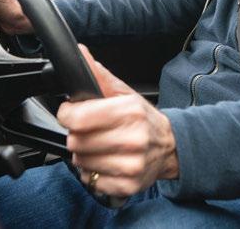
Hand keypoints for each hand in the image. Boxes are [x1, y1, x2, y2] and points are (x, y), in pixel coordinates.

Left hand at [57, 45, 178, 196]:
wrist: (171, 146)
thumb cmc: (143, 119)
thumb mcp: (125, 94)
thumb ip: (99, 75)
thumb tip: (81, 53)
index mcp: (130, 112)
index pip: (78, 118)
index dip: (68, 114)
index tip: (72, 112)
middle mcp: (133, 139)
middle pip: (76, 141)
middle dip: (78, 135)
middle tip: (91, 131)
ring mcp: (131, 164)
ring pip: (80, 162)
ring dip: (84, 154)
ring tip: (100, 146)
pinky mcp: (128, 185)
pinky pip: (91, 179)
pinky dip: (93, 172)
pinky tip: (106, 161)